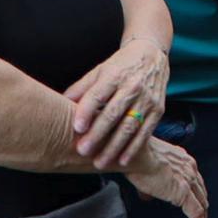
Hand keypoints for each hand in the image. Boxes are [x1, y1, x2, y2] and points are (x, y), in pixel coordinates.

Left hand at [65, 37, 168, 168]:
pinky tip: (122, 161)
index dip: (87, 111)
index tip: (77, 128)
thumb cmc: (120, 66)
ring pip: (130, 126)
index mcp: (114, 75)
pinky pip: (145, 132)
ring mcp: (147, 99)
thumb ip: (81, 89)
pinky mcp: (158, 110)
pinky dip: (134, 148)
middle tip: (83, 150)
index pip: (98, 94)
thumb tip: (59, 105)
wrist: (152, 55)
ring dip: (114, 146)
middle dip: (98, 134)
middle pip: (114, 113)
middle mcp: (132, 86)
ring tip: (99, 162)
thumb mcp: (99, 71)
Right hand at [124, 137, 207, 217]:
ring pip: (201, 205)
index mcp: (182, 160)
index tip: (194, 206)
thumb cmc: (135, 157)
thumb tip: (147, 196)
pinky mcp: (182, 192)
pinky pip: (195, 213)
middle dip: (202, 210)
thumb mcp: (145, 168)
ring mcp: (187, 180)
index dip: (194, 195)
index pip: (194, 180)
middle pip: (200, 193)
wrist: (135, 154)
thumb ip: (149, 183)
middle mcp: (189, 168)